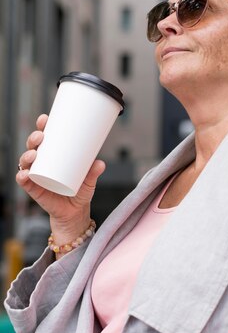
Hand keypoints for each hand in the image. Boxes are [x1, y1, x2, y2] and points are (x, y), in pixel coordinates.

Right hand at [17, 114, 104, 240]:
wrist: (75, 213)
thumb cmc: (80, 191)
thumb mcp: (89, 181)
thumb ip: (93, 172)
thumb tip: (100, 163)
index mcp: (53, 155)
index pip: (45, 138)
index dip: (42, 127)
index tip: (45, 119)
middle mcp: (42, 163)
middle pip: (33, 146)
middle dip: (34, 138)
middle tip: (41, 136)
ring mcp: (36, 175)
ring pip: (26, 161)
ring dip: (27, 155)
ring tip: (34, 154)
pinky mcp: (34, 189)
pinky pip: (24, 181)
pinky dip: (22, 177)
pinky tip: (25, 174)